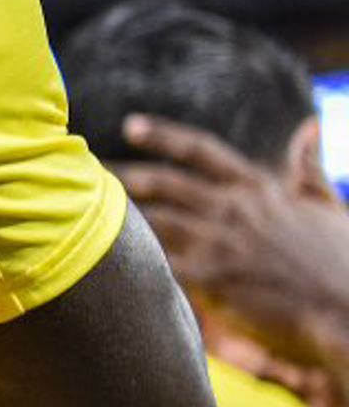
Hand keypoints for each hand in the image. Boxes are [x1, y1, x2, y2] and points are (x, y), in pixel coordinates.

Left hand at [116, 113, 348, 373]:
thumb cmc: (348, 262)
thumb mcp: (331, 207)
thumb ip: (309, 169)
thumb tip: (307, 126)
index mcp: (260, 189)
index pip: (201, 150)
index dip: (163, 135)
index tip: (130, 126)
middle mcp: (233, 209)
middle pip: (164, 183)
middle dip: (125, 175)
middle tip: (90, 168)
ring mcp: (221, 243)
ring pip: (155, 220)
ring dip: (119, 215)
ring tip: (84, 210)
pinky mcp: (215, 281)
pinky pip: (163, 265)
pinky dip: (137, 260)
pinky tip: (107, 259)